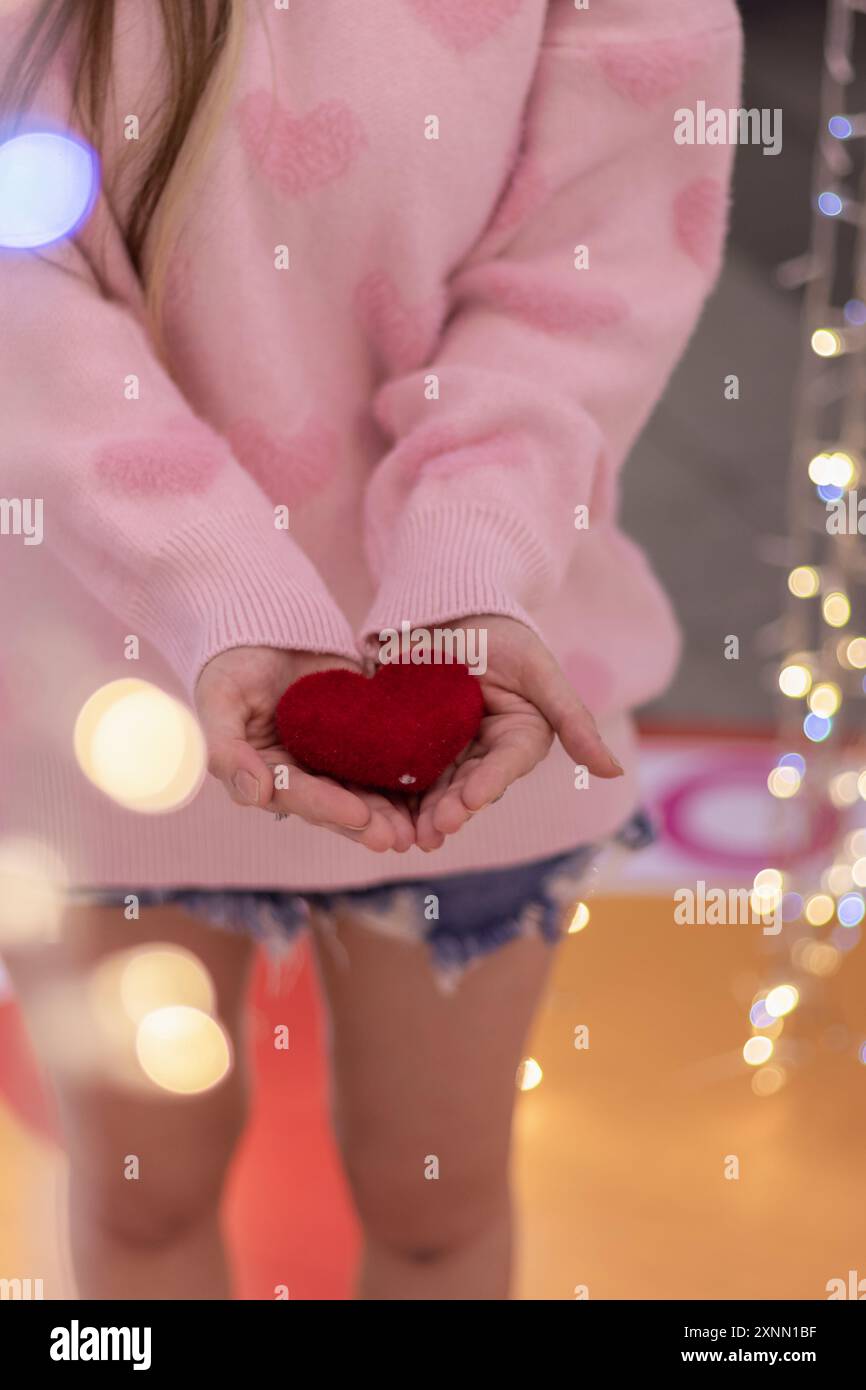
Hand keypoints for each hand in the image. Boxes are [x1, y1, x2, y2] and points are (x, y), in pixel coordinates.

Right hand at [194, 645, 414, 852]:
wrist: (270, 628)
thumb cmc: (233, 664)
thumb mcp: (219, 700)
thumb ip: (225, 747)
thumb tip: (254, 795)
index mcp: (262, 773)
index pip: (295, 795)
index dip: (326, 806)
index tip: (357, 816)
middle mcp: (299, 775)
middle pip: (333, 805)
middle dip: (365, 823)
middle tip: (395, 838)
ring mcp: (330, 761)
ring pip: (361, 793)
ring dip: (387, 813)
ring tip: (415, 831)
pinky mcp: (358, 741)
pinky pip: (382, 764)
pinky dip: (403, 781)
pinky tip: (428, 794)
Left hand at [413, 615, 622, 850]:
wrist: (446, 610)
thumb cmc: (500, 634)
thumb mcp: (539, 671)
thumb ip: (574, 720)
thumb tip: (615, 772)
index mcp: (520, 739)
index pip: (506, 765)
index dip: (489, 783)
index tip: (471, 799)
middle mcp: (485, 753)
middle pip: (469, 786)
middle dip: (453, 809)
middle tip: (435, 828)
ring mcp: (447, 752)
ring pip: (437, 789)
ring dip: (425, 814)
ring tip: (410, 835)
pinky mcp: (412, 748)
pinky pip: (404, 775)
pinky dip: (396, 798)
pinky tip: (383, 815)